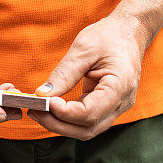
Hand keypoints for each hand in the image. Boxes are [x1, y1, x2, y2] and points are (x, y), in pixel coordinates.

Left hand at [27, 12, 149, 139]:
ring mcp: (117, 107)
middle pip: (87, 129)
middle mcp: (122, 103)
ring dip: (60, 125)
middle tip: (34, 110)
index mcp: (120, 86)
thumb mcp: (83, 49)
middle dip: (57, 124)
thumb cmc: (108, 36)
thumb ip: (64, 74)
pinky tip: (51, 108)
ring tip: (38, 110)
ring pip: (87, 129)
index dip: (63, 112)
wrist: (128, 33)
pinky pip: (87, 121)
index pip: (89, 113)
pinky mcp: (108, 106)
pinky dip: (68, 118)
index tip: (43, 101)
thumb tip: (42, 94)